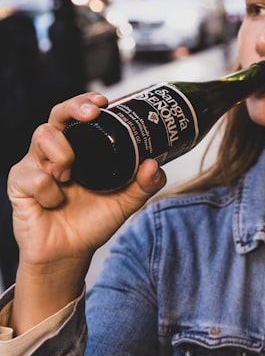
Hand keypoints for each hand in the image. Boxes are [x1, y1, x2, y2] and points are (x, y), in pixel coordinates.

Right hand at [7, 93, 166, 333]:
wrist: (69, 253)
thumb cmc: (92, 222)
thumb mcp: (125, 202)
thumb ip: (143, 184)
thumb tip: (155, 164)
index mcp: (79, 149)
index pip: (78, 116)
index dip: (86, 102)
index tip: (104, 102)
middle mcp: (55, 151)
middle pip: (56, 115)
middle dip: (73, 108)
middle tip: (91, 114)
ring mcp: (35, 165)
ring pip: (42, 137)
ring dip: (62, 153)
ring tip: (70, 176)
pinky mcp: (19, 183)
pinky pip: (34, 176)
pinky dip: (50, 192)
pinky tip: (55, 202)